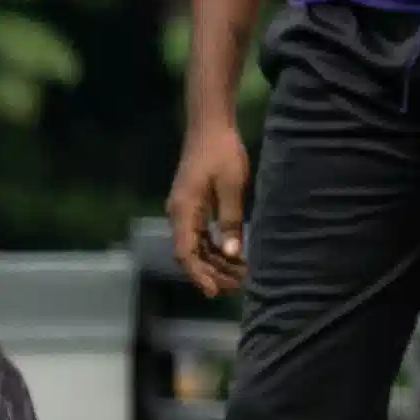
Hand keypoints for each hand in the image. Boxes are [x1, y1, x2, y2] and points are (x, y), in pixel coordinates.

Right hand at [166, 117, 253, 299]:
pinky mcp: (192, 206)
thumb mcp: (232, 186)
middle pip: (190, 254)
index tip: (215, 292)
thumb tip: (231, 254)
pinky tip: (234, 257)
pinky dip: (215, 248)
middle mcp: (178, 214)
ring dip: (216, 262)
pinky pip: (200, 235)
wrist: (209, 127)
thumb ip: (231, 221)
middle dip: (212, 272)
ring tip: (241, 275)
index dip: (200, 275)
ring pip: (196, 246)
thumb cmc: (222, 153)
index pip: (186, 253)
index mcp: (183, 211)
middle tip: (239, 286)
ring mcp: (184, 211)